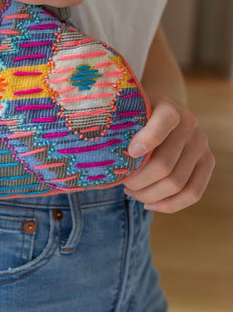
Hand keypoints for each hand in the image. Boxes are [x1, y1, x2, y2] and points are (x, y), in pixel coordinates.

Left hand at [123, 95, 214, 212]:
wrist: (161, 110)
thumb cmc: (136, 115)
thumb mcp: (128, 112)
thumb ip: (121, 126)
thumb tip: (105, 152)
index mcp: (169, 108)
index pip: (164, 121)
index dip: (147, 140)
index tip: (129, 153)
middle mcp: (190, 125)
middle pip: (164, 164)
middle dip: (138, 180)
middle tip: (121, 182)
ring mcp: (201, 144)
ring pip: (177, 183)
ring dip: (149, 194)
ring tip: (131, 192)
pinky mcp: (207, 162)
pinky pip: (193, 193)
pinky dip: (168, 204)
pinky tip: (148, 204)